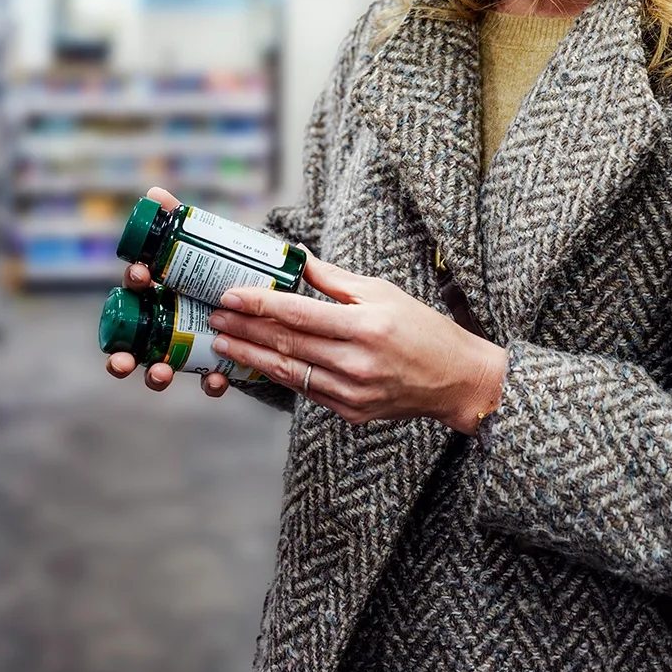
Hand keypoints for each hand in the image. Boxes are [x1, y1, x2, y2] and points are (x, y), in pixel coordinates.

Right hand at [103, 187, 229, 397]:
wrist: (257, 296)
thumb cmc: (218, 270)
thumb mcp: (205, 244)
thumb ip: (180, 221)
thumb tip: (155, 194)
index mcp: (157, 292)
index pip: (136, 287)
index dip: (134, 282)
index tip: (142, 275)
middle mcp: (163, 325)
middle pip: (132, 344)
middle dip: (121, 356)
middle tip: (121, 361)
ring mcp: (184, 348)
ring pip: (160, 367)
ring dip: (156, 374)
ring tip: (161, 373)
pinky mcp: (212, 363)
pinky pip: (206, 379)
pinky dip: (209, 382)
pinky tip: (216, 380)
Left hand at [206, 256, 507, 432]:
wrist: (456, 380)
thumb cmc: (423, 328)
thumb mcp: (384, 292)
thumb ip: (336, 280)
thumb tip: (298, 259)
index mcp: (366, 325)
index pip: (299, 314)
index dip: (259, 304)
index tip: (229, 295)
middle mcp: (356, 362)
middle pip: (286, 344)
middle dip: (245, 328)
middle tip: (214, 316)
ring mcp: (352, 392)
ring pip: (289, 372)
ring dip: (250, 356)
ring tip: (223, 341)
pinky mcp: (351, 412)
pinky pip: (305, 391)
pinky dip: (277, 375)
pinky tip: (256, 363)